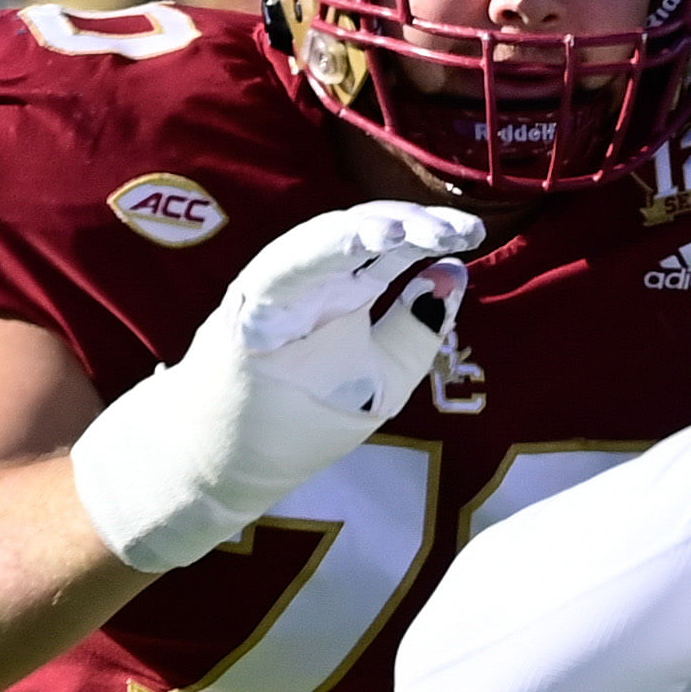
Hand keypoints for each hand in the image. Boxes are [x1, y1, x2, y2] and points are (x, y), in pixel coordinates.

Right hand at [72, 202, 486, 574]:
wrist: (216, 467)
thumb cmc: (296, 423)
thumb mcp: (380, 380)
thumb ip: (416, 331)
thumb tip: (455, 271)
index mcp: (343, 291)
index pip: (393, 249)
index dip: (434, 234)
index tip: (474, 232)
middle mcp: (310, 281)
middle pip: (363, 233)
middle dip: (412, 224)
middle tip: (460, 228)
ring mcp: (274, 290)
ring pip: (322, 241)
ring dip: (367, 229)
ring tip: (409, 228)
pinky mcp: (245, 310)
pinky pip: (282, 269)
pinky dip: (320, 251)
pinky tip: (362, 239)